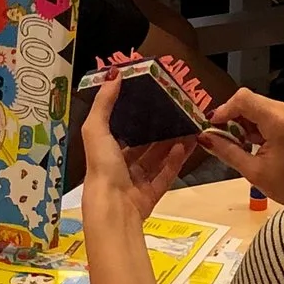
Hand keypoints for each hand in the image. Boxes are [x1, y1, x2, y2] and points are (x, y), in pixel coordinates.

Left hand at [80, 76, 194, 222]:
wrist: (114, 209)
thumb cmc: (103, 168)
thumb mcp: (97, 130)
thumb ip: (104, 103)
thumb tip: (115, 74)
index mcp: (104, 153)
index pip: (121, 131)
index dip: (134, 117)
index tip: (151, 100)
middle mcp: (119, 168)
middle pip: (142, 146)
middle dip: (157, 131)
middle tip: (175, 112)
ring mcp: (136, 183)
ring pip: (156, 160)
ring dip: (170, 144)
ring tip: (186, 127)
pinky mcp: (151, 195)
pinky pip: (165, 175)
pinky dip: (175, 161)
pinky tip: (185, 146)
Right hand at [200, 90, 283, 206]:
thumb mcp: (254, 172)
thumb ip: (227, 152)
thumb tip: (205, 138)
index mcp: (277, 120)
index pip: (242, 99)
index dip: (223, 110)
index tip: (211, 126)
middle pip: (247, 101)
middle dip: (231, 118)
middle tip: (221, 139)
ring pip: (254, 107)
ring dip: (240, 124)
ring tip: (236, 147)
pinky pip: (264, 115)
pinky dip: (251, 127)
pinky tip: (249, 146)